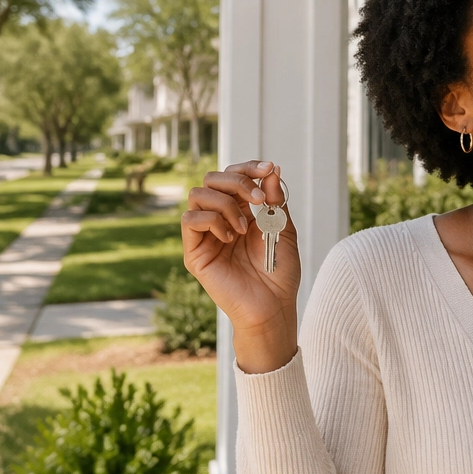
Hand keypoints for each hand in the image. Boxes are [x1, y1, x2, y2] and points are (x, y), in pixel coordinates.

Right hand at [181, 160, 298, 372]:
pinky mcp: (194, 252)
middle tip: (258, 200)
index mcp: (241, 211)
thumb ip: (275, 200)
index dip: (248, 167)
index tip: (268, 169)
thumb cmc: (280, 272)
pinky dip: (213, 221)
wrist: (273, 306)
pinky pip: (190, 220)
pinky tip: (230, 238)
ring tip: (245, 228)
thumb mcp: (283, 228)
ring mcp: (205, 235)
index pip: (232, 176)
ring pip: (198, 195)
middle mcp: (220, 219)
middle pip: (212, 179)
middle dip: (237, 181)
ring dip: (226, 204)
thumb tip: (272, 171)